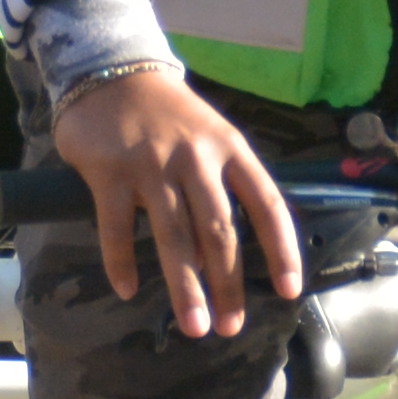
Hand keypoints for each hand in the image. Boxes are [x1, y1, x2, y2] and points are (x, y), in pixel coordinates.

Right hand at [48, 62, 305, 336]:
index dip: (281, 250)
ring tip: (195, 326)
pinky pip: (117, 227)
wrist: (113, 72)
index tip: (288, 291)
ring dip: (186, 287)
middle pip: (219, 231)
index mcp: (231, 148)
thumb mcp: (213, 134)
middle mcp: (196, 157)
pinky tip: (128, 290)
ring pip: (174, 236)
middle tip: (230, 326)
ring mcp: (152, 164)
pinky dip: (122, 262)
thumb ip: (227, 180)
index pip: (267, 204)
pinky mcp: (110, 172)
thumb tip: (243, 244)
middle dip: (228, 284)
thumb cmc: (171, 115)